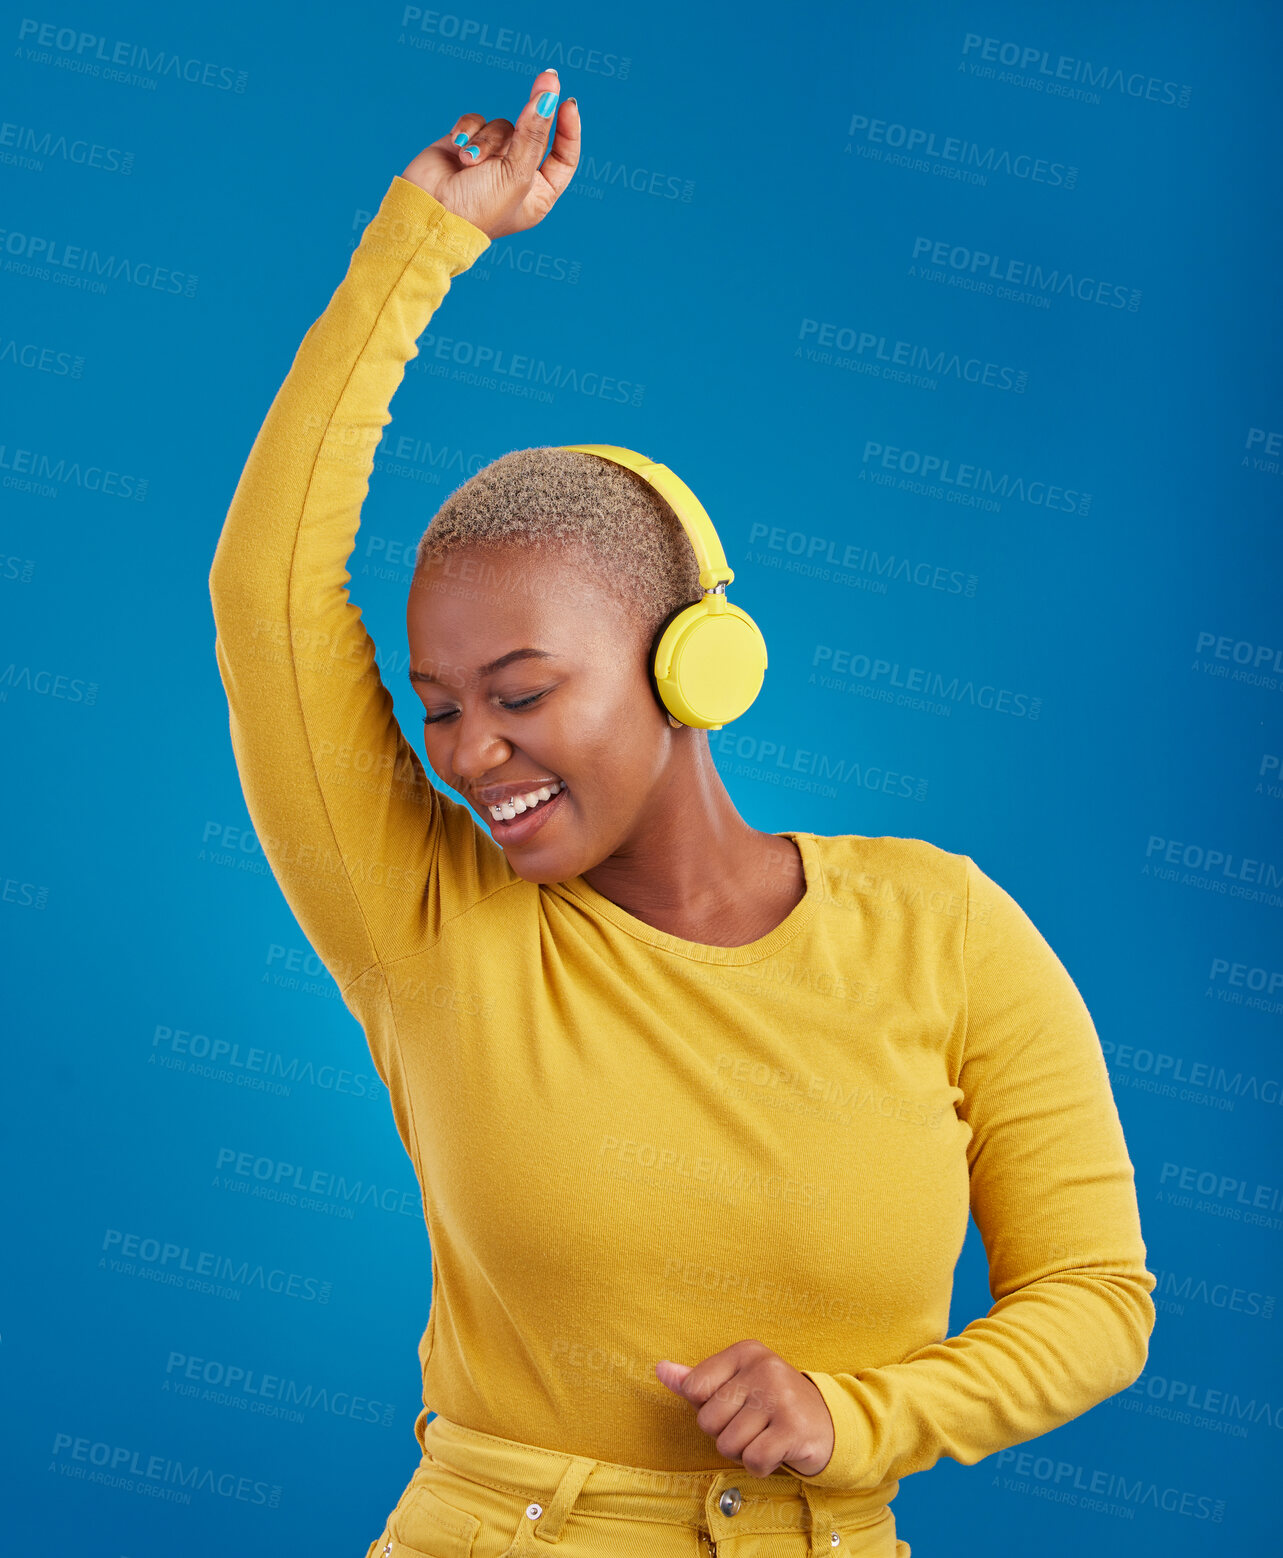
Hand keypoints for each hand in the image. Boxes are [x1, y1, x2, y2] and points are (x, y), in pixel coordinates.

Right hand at [400, 68, 578, 239]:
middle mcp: (517, 175)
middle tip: (548, 77)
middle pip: (534, 132)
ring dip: (487, 139)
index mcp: (538, 194)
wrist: (429, 213)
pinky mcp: (466, 145)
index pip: (563, 158)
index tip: (568, 102)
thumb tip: (549, 96)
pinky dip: (468, 130)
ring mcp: (491, 160)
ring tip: (469, 162)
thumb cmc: (478, 208)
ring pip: (503, 125)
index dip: (569, 131)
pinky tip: (457, 146)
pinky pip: (476, 122)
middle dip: (534, 114)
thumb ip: (533, 134)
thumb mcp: (516, 174)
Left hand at [655, 1340, 835, 1478]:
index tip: (734, 1405)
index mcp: (745, 1351)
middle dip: (725, 1434)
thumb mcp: (735, 1384)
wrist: (827, 1423)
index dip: (708, 1408)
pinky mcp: (794, 1428)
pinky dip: (760, 1466)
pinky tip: (775, 1452)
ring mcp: (780, 1396)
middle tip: (752, 1426)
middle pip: (708, 1420)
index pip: (694, 1387)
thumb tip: (660, 1369)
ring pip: (728, 1444)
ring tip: (764, 1437)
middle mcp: (763, 1368)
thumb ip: (695, 1380)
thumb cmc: (770, 1404)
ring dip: (743, 1452)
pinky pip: (753, 1460)